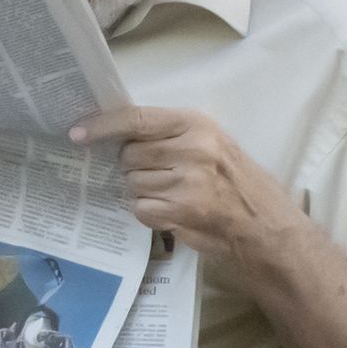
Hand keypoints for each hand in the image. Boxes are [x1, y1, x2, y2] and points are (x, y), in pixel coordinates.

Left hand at [70, 102, 300, 268]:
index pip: (137, 119)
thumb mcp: (213, 145)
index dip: (102, 126)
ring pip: (132, 183)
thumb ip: (172, 136)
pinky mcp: (182, 211)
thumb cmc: (239, 184)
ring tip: (172, 195)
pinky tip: (172, 212)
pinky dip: (149, 213)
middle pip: (128, 155)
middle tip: (159, 175)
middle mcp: (191, 148)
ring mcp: (186, 181)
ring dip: (142, 192)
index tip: (77, 133)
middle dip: (133, 167)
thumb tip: (119, 137)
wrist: (269, 228)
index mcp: (197, 124)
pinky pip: (140, 209)